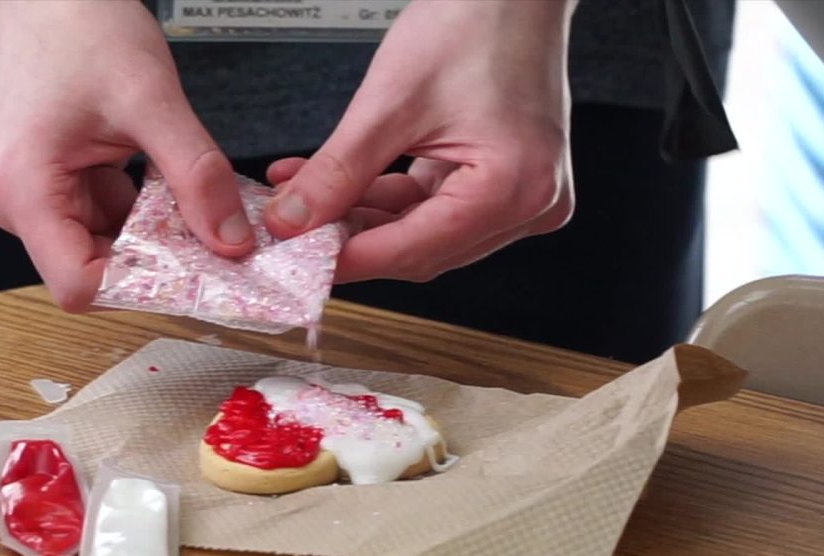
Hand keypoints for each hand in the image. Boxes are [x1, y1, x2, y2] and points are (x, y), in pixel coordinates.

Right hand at [0, 0, 253, 310]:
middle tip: (220, 248)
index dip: (141, 287)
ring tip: (207, 213)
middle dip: (161, 264)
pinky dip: (153, 213)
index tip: (199, 275)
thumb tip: (232, 241)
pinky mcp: (62, 183)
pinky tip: (183, 191)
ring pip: (112, 247)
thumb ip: (196, 175)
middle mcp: (23, 205)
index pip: (79, 285)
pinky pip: (114, 218)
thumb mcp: (150, 100)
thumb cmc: (79, 25)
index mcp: (26, 192)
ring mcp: (41, 196)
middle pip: (97, 271)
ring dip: (162, 237)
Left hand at [263, 0, 576, 283]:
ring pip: (422, 232)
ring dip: (362, 219)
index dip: (348, 260)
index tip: (298, 263)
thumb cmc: (475, 21)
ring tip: (304, 200)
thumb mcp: (390, 102)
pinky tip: (339, 187)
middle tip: (294, 232)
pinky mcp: (505, 182)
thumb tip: (293, 219)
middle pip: (420, 249)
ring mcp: (522, 196)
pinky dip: (387, 198)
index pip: (415, 250)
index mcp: (514, 188)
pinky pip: (436, 206)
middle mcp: (529, 204)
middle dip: (351, 240)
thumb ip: (338, 171)